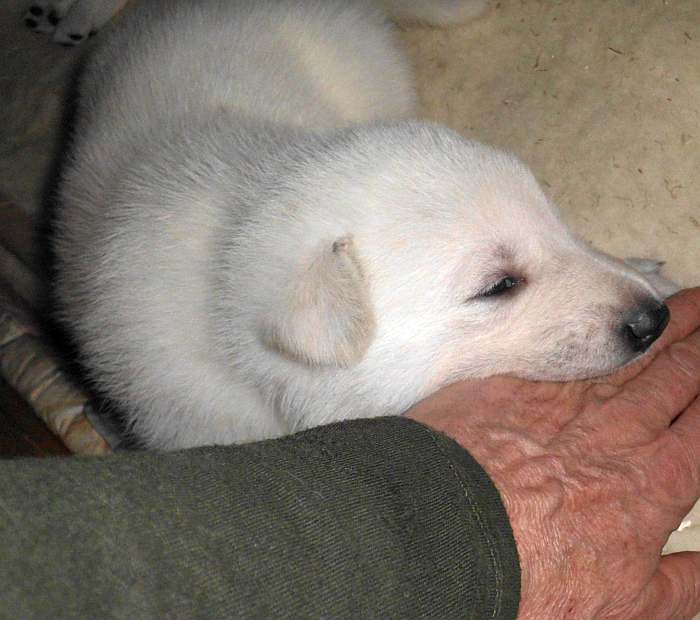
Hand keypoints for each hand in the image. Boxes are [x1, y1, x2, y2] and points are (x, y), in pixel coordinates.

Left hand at [407, 288, 699, 618]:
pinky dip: (587, 331)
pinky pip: (562, 351)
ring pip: (625, 357)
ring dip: (657, 329)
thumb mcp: (624, 607)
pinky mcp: (515, 387)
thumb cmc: (531, 576)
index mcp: (652, 481)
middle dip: (698, 342)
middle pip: (674, 374)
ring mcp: (564, 402)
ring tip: (684, 304)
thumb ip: (679, 586)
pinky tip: (597, 319)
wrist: (452, 536)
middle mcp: (617, 431)